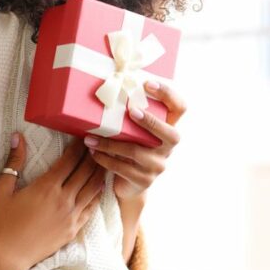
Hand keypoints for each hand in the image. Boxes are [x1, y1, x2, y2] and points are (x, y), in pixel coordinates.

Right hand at [0, 135, 105, 269]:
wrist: (8, 256)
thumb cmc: (1, 223)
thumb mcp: (2, 189)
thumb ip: (14, 162)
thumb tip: (17, 137)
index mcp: (46, 186)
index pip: (69, 160)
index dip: (78, 147)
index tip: (83, 138)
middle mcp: (63, 199)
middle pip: (85, 171)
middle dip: (92, 156)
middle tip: (97, 145)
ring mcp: (71, 215)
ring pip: (93, 188)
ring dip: (99, 172)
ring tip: (104, 161)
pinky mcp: (73, 229)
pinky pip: (91, 208)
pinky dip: (98, 194)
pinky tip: (100, 187)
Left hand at [84, 80, 185, 200]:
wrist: (127, 185)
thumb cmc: (128, 148)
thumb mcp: (133, 132)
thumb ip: (129, 116)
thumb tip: (106, 88)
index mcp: (168, 129)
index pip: (180, 108)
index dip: (168, 94)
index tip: (147, 84)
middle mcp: (168, 148)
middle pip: (171, 134)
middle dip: (151, 122)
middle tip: (131, 111)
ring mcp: (158, 166)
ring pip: (135, 151)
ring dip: (110, 143)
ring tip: (90, 138)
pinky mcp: (144, 180)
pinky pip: (122, 168)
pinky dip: (105, 158)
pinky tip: (93, 152)